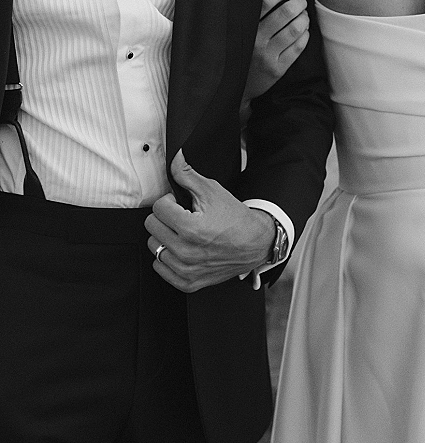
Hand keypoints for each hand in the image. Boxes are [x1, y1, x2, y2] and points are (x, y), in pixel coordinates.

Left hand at [145, 150, 275, 292]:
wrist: (255, 244)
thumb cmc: (235, 219)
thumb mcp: (212, 191)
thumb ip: (187, 175)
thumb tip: (175, 159)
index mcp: (190, 229)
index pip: (158, 208)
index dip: (170, 202)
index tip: (182, 206)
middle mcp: (186, 252)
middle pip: (152, 227)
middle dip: (165, 218)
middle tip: (182, 218)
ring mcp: (187, 270)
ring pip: (154, 247)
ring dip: (165, 238)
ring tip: (183, 234)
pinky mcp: (189, 282)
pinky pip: (161, 269)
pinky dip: (167, 259)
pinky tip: (181, 250)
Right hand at [243, 0, 309, 106]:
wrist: (237, 88)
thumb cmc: (241, 55)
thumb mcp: (241, 34)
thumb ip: (254, 17)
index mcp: (245, 28)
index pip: (266, 2)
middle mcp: (256, 41)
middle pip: (284, 14)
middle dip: (298, 4)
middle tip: (301, 2)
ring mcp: (268, 56)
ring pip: (294, 30)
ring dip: (304, 19)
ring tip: (304, 16)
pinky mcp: (277, 69)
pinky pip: (298, 47)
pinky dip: (305, 36)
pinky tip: (304, 32)